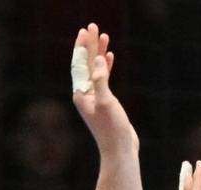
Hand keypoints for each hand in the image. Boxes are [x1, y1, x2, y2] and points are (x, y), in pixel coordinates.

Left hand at [71, 24, 137, 155]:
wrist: (120, 151)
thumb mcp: (106, 102)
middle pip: (86, 64)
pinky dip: (107, 67)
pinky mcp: (107, 102)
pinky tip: (110, 57)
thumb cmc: (112, 130)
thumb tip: (98, 59)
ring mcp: (96, 98)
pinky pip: (104, 79)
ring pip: (96, 69)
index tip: (87, 31)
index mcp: (81, 93)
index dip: (83, 47)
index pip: (80, 64)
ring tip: (104, 37)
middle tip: (94, 27)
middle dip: (90, 45)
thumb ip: (101, 79)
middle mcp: (86, 94)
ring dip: (99, 53)